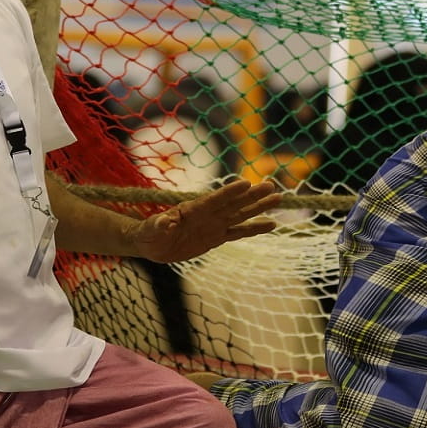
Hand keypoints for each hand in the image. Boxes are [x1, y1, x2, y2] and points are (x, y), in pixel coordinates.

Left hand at [130, 180, 280, 263]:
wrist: (152, 243)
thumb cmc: (149, 233)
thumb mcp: (151, 229)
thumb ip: (160, 224)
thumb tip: (165, 222)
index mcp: (194, 209)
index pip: (215, 199)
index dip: (230, 192)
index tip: (246, 183)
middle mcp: (209, 214)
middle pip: (235, 203)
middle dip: (253, 196)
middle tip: (271, 185)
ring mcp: (215, 225)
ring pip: (242, 214)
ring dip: (259, 207)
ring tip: (278, 198)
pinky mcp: (218, 237)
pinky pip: (240, 232)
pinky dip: (255, 229)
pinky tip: (271, 224)